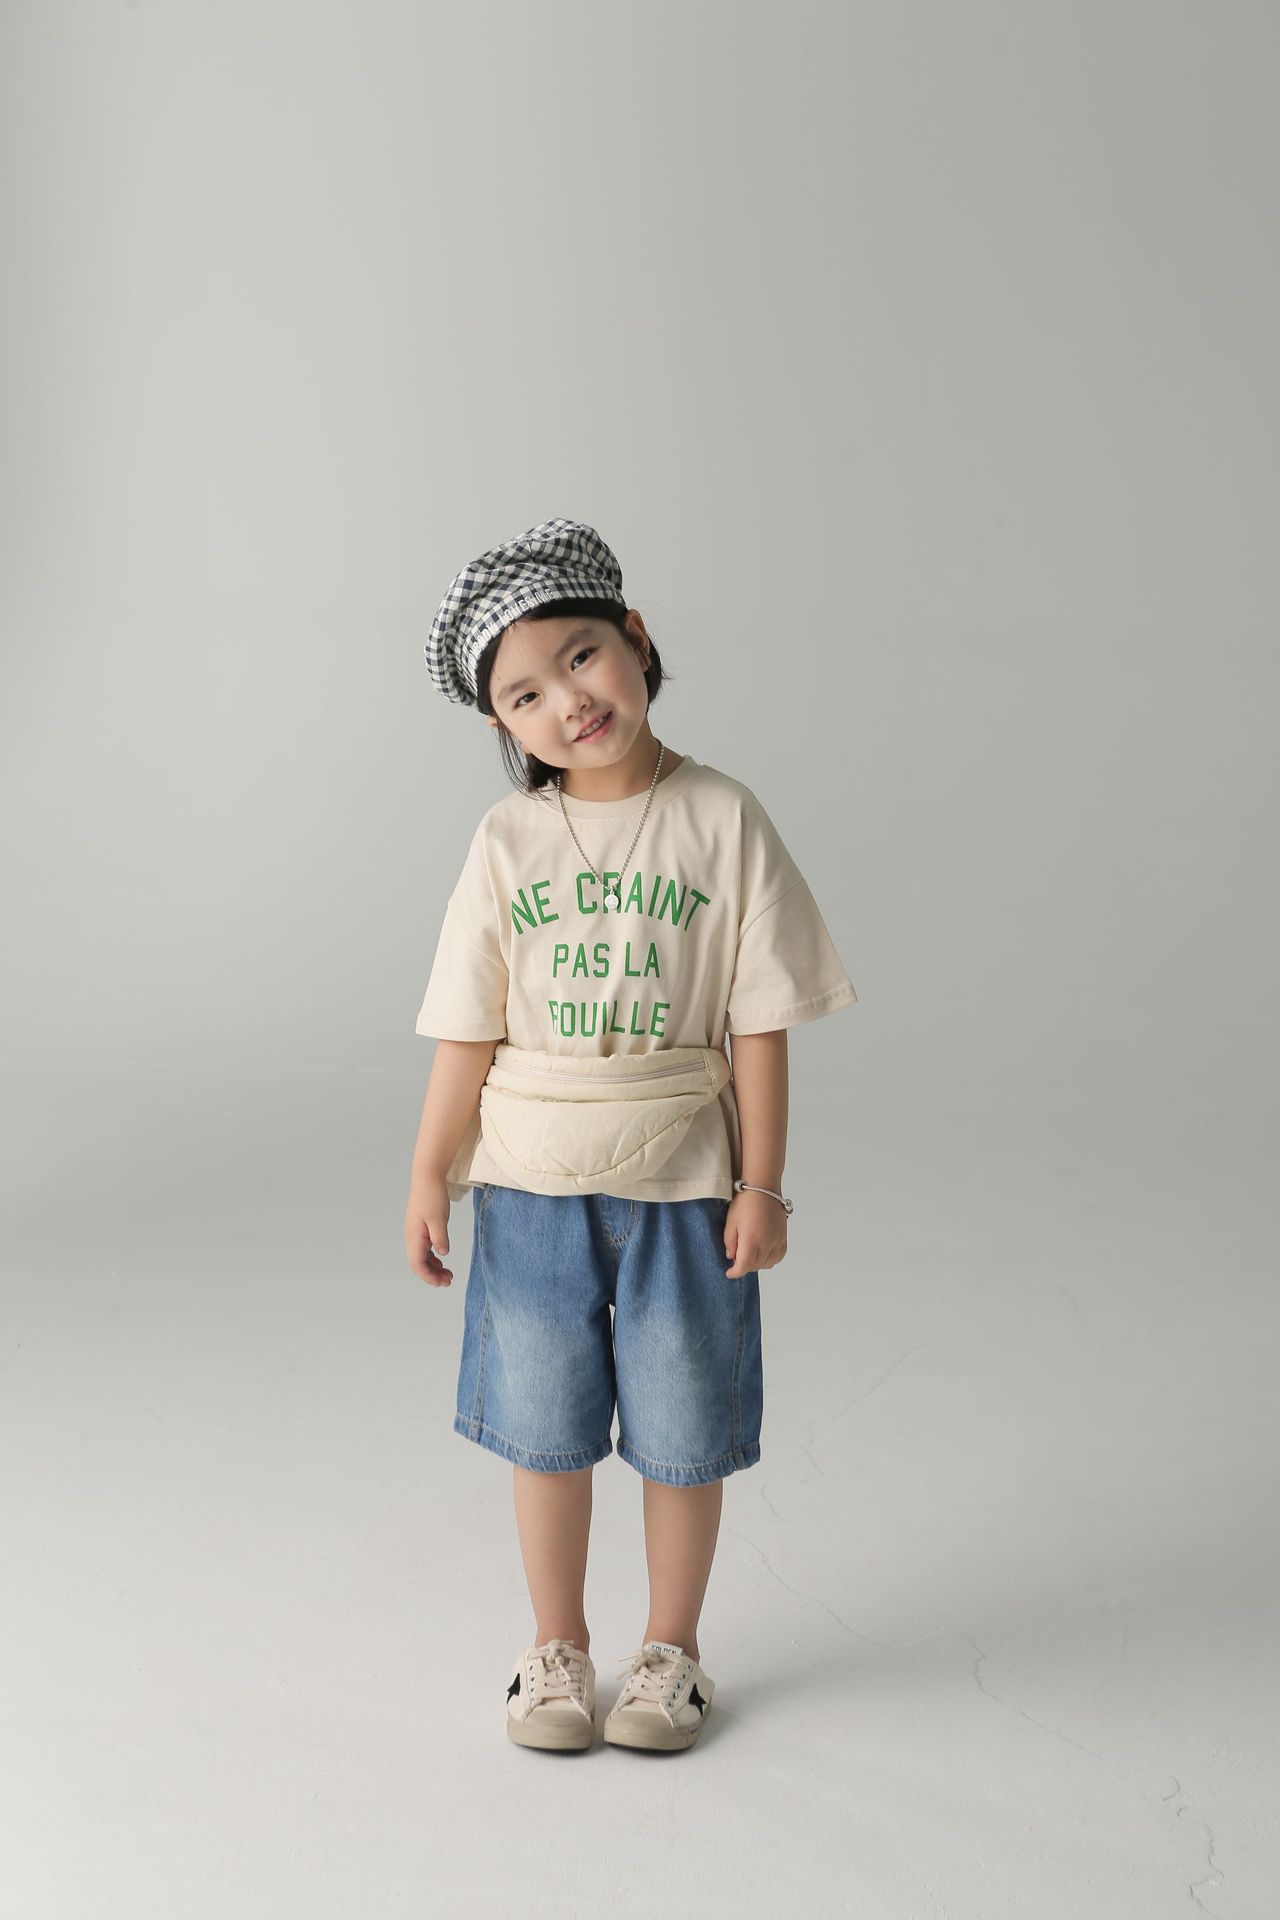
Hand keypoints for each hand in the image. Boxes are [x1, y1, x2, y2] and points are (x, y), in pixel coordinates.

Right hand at [405, 1171, 453, 1287]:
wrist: (427, 1178)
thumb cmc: (432, 1196)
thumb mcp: (438, 1218)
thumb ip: (440, 1237)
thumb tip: (443, 1254)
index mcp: (414, 1237)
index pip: (417, 1264)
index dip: (429, 1277)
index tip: (442, 1283)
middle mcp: (412, 1238)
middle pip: (418, 1264)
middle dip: (432, 1276)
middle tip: (449, 1280)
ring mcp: (415, 1234)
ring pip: (421, 1258)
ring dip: (433, 1268)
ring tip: (448, 1274)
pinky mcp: (420, 1229)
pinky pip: (424, 1250)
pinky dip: (432, 1258)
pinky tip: (442, 1260)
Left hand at [724, 1186, 787, 1278]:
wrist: (763, 1188)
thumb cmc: (745, 1202)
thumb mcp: (731, 1221)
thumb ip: (729, 1242)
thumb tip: (731, 1257)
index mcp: (751, 1239)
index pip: (744, 1265)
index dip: (735, 1273)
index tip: (729, 1273)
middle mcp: (767, 1242)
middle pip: (755, 1266)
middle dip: (744, 1266)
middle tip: (736, 1259)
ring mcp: (777, 1240)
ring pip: (767, 1264)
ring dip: (757, 1264)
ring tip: (748, 1255)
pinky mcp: (783, 1237)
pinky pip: (778, 1257)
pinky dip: (770, 1260)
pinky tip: (762, 1254)